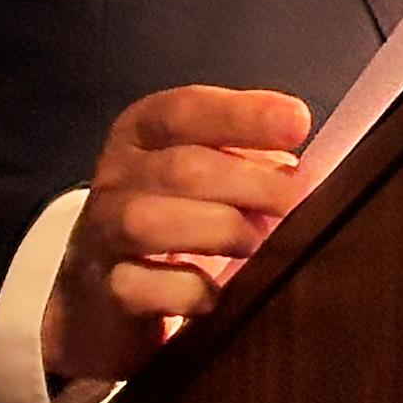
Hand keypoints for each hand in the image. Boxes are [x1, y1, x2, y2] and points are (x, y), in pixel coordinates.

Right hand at [41, 83, 314, 390]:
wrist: (97, 287)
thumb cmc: (174, 212)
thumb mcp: (203, 168)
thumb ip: (248, 158)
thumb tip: (305, 170)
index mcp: (144, 130)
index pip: (188, 110)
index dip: (245, 115)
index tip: (298, 123)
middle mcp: (117, 175)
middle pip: (183, 169)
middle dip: (252, 184)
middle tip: (296, 201)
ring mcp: (104, 233)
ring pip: (154, 222)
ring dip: (221, 231)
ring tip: (256, 242)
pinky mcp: (106, 289)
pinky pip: (145, 288)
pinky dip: (190, 291)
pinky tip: (215, 292)